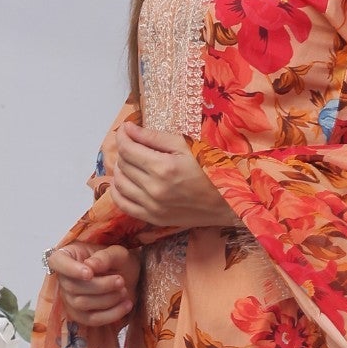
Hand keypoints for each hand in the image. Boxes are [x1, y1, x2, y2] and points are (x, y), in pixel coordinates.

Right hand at [46, 243, 137, 329]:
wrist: (130, 279)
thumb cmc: (120, 262)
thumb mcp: (118, 253)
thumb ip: (105, 257)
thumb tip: (90, 265)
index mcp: (69, 255)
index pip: (56, 261)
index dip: (70, 269)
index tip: (89, 273)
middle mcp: (64, 278)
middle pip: (71, 287)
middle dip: (100, 286)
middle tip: (120, 281)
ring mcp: (69, 298)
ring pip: (80, 304)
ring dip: (107, 299)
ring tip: (124, 291)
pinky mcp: (80, 315)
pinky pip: (91, 319)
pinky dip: (111, 314)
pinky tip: (126, 304)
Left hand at [111, 123, 235, 231]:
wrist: (228, 201)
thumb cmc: (210, 168)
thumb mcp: (186, 145)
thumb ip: (154, 137)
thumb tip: (128, 129)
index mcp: (163, 167)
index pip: (128, 149)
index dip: (122, 136)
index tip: (125, 130)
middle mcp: (154, 189)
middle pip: (122, 165)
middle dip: (123, 150)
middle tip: (132, 144)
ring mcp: (152, 207)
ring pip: (119, 184)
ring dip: (119, 170)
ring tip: (130, 162)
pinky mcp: (153, 218)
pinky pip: (124, 205)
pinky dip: (118, 192)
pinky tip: (124, 182)